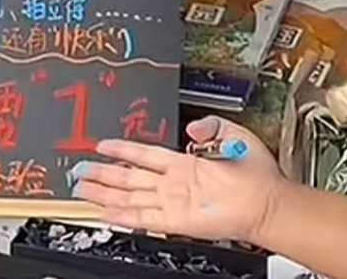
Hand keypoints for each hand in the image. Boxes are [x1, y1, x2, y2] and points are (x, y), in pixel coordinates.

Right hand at [72, 115, 283, 243]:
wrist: (266, 202)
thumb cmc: (255, 173)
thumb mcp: (231, 133)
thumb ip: (209, 126)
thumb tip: (190, 128)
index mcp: (185, 163)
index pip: (146, 155)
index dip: (123, 149)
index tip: (102, 145)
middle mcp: (174, 183)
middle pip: (130, 178)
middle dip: (103, 175)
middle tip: (79, 172)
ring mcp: (173, 201)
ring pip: (130, 197)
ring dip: (105, 194)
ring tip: (82, 190)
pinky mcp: (176, 220)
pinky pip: (143, 217)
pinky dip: (123, 215)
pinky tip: (106, 212)